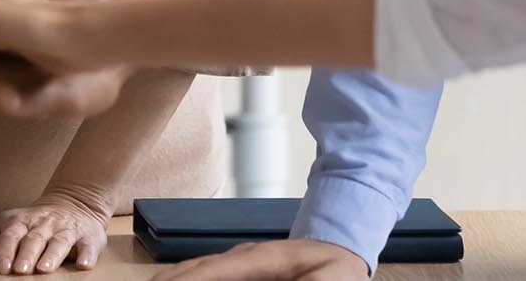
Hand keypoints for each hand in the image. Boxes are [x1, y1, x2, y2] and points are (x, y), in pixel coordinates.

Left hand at [0, 191, 110, 273]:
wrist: (75, 203)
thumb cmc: (36, 222)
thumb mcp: (9, 223)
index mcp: (21, 221)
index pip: (10, 234)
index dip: (5, 251)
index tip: (2, 267)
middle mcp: (44, 224)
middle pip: (34, 239)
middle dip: (26, 255)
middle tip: (20, 270)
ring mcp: (66, 229)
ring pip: (59, 241)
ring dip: (51, 256)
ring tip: (44, 269)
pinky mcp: (87, 236)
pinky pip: (88, 245)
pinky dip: (87, 255)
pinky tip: (83, 264)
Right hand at [152, 239, 370, 279]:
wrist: (337, 247)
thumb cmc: (336, 268)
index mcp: (261, 258)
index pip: (215, 269)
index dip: (188, 279)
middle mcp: (240, 257)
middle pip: (194, 269)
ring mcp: (234, 263)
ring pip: (191, 272)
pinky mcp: (233, 272)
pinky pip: (200, 275)